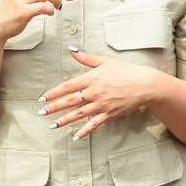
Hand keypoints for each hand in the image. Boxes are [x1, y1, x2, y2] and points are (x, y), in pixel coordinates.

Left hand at [38, 47, 158, 139]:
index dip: (54, 92)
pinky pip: (94, 124)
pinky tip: (75, 136)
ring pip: (79, 114)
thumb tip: (71, 49)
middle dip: (54, 107)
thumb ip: (86, 57)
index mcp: (91, 78)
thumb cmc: (125, 70)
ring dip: (64, 120)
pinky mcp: (109, 115)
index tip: (42, 97)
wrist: (144, 84)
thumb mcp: (105, 61)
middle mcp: (94, 92)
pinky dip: (85, 131)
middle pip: (70, 101)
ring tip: (52, 126)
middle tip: (41, 113)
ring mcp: (102, 105)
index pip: (68, 86)